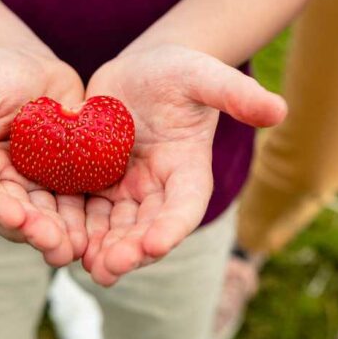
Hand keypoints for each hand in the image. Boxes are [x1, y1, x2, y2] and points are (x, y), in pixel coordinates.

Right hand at [0, 47, 87, 265]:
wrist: (36, 67)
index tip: (18, 218)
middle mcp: (5, 185)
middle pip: (18, 216)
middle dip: (36, 232)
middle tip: (56, 245)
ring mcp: (38, 186)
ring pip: (48, 218)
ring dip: (61, 236)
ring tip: (77, 248)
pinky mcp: (68, 180)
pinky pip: (77, 203)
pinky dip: (86, 219)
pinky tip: (98, 232)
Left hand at [82, 44, 285, 285]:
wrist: (139, 70)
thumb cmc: (177, 71)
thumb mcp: (204, 76)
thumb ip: (236, 95)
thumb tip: (280, 109)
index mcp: (189, 172)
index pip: (184, 207)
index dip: (171, 228)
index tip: (155, 244)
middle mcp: (158, 190)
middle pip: (146, 229)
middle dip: (129, 250)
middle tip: (109, 268)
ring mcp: (126, 191)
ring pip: (114, 229)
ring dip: (101, 249)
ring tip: (84, 266)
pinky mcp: (96, 185)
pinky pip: (85, 212)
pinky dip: (75, 229)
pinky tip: (57, 241)